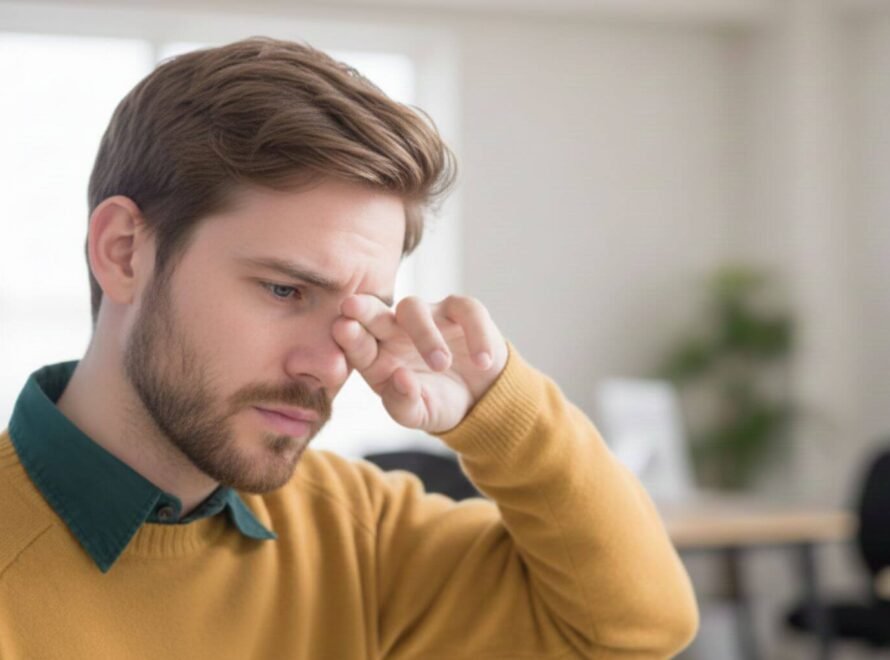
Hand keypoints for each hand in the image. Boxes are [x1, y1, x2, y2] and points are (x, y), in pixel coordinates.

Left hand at [332, 294, 507, 433]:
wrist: (480, 399)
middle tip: (352, 306)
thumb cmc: (438, 403)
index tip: (342, 328)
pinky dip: (475, 335)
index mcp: (377, 357)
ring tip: (441, 365)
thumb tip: (400, 378)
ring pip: (415, 309)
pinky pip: (466, 311)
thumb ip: (403, 403)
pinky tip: (482, 362)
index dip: (349, 336)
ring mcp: (428, 317)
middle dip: (363, 309)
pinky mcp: (461, 311)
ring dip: (424, 335)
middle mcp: (395, 331)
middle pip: (375, 313)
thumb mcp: (419, 415)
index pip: (357, 343)